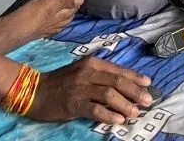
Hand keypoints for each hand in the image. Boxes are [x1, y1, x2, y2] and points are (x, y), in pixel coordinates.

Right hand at [28, 57, 153, 124]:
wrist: (35, 91)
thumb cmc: (61, 82)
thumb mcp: (82, 71)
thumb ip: (101, 75)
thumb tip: (125, 85)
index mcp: (92, 63)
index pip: (118, 70)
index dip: (135, 77)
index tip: (148, 84)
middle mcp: (88, 72)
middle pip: (118, 81)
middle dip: (135, 91)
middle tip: (147, 101)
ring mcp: (80, 87)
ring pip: (109, 94)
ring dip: (125, 104)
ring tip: (135, 113)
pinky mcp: (73, 103)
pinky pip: (95, 109)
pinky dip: (109, 115)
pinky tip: (118, 120)